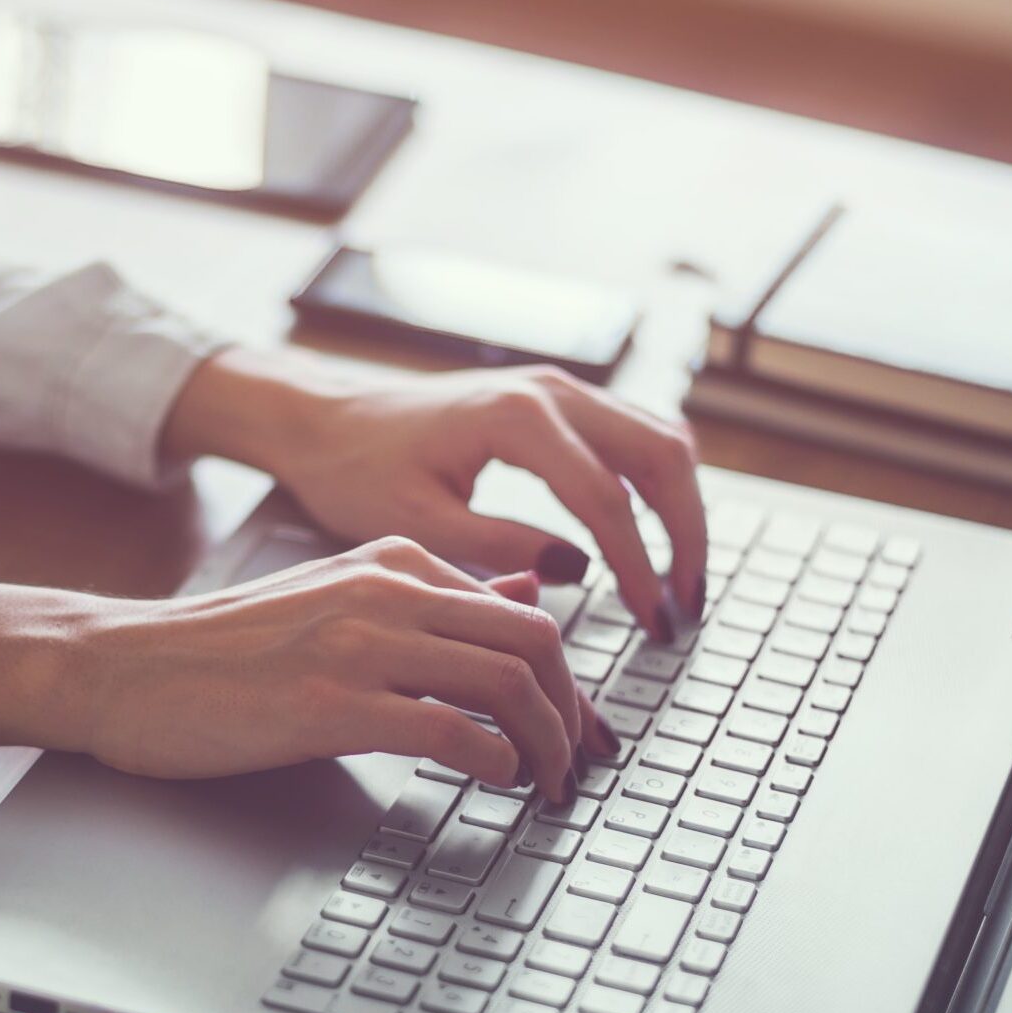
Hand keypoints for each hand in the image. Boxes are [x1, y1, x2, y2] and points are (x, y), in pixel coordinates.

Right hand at [0, 539, 620, 796]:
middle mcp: (387, 590)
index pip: (524, 610)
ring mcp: (359, 645)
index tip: (577, 728)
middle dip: (575, 714)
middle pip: (535, 642)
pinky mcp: (330, 704)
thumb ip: (431, 597)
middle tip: (578, 765)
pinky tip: (495, 782)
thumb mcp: (338, 597)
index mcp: (393, 560)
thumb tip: (527, 592)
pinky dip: (494, 762)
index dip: (570, 679)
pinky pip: (450, 731)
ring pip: (507, 683)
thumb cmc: (227, 647)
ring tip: (546, 785)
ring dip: (545, 745)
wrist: (126, 667)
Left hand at [163, 348, 706, 640]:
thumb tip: (579, 572)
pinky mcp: (554, 401)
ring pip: (659, 439)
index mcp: (515, 417)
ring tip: (678, 582)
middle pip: (661, 456)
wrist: (325, 419)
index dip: (638, 568)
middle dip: (686, 535)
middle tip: (685, 606)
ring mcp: (557, 389)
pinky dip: (656, 485)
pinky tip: (650, 540)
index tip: (653, 623)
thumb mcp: (417, 522)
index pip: (606, 499)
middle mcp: (549, 390)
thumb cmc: (355, 470)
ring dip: (681, 508)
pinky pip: (634, 434)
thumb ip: (499, 546)